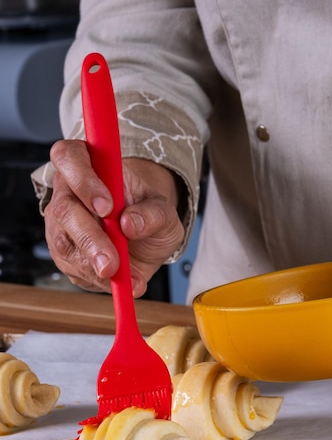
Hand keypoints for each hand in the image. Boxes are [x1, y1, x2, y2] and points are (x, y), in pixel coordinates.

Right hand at [44, 139, 184, 296]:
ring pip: (65, 245)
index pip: (69, 158)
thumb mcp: (163, 207)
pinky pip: (74, 268)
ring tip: (126, 277)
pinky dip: (99, 279)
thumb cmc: (147, 207)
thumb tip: (131, 224)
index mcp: (87, 163)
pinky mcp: (65, 253)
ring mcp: (61, 225)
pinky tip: (120, 282)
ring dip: (94, 265)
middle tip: (112, 262)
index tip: (107, 207)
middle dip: (90, 240)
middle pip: (64, 211)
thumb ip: (152, 213)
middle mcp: (67, 192)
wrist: (144, 229)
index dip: (83, 181)